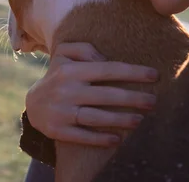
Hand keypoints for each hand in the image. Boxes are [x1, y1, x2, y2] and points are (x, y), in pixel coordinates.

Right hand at [25, 42, 158, 146]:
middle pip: (106, 95)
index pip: (108, 69)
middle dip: (133, 98)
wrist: (33, 103)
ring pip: (96, 117)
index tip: (155, 75)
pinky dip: (100, 138)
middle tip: (153, 101)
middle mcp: (66, 90)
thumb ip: (84, 49)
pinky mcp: (58, 130)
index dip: (133, 72)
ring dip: (121, 120)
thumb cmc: (59, 75)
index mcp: (72, 70)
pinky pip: (82, 135)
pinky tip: (118, 139)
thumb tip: (105, 59)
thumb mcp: (64, 53)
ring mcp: (62, 112)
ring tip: (140, 120)